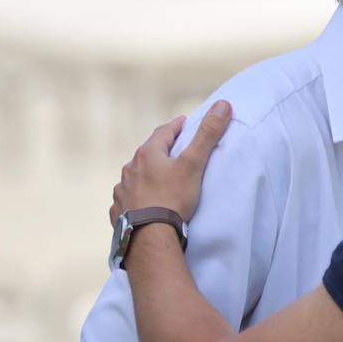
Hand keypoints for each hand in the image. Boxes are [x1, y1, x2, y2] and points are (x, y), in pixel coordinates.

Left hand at [110, 101, 231, 224]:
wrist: (150, 236)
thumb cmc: (173, 198)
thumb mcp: (194, 164)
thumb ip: (208, 135)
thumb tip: (223, 105)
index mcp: (147, 154)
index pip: (164, 132)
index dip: (176, 127)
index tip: (185, 124)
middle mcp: (130, 169)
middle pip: (147, 154)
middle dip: (160, 151)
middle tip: (174, 153)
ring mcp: (122, 190)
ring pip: (135, 176)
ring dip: (145, 175)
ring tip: (158, 181)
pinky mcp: (119, 211)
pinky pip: (126, 199)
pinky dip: (135, 197)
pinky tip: (142, 204)